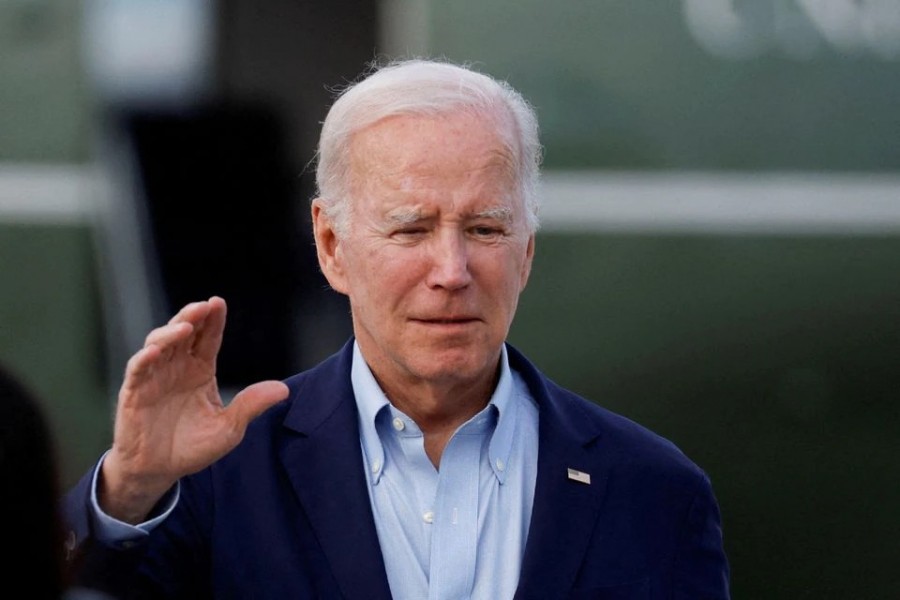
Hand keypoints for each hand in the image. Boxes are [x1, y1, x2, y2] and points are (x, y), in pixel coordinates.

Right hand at [99, 296, 288, 523]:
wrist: (159, 471)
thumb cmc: (192, 447)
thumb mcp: (229, 428)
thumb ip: (251, 406)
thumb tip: (284, 389)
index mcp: (201, 370)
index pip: (208, 339)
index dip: (213, 321)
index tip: (220, 303)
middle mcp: (177, 367)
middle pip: (183, 333)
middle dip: (193, 316)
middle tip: (205, 306)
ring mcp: (154, 377)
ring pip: (159, 344)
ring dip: (170, 333)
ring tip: (186, 327)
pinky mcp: (134, 392)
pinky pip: (137, 370)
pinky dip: (144, 359)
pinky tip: (155, 352)